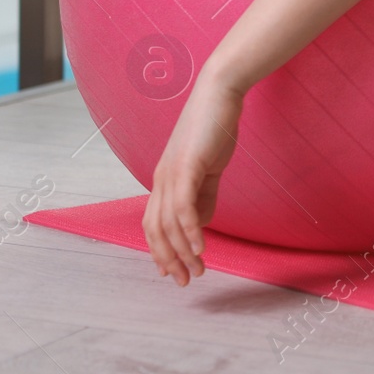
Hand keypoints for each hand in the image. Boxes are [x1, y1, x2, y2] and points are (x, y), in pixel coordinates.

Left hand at [142, 76, 244, 286]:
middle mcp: (160, 179)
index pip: (153, 223)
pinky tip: (201, 247)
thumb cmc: (215, 125)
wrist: (220, 92)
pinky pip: (184, 207)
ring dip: (181, 252)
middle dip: (169, 259)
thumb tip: (201, 222)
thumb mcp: (209, 166)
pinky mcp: (187, 167)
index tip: (173, 272)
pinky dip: (191, 231)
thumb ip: (204, 194)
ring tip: (197, 270)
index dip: (160, 250)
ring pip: (168, 224)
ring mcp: (171, 173)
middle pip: (155, 230)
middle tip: (185, 281)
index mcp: (164, 179)